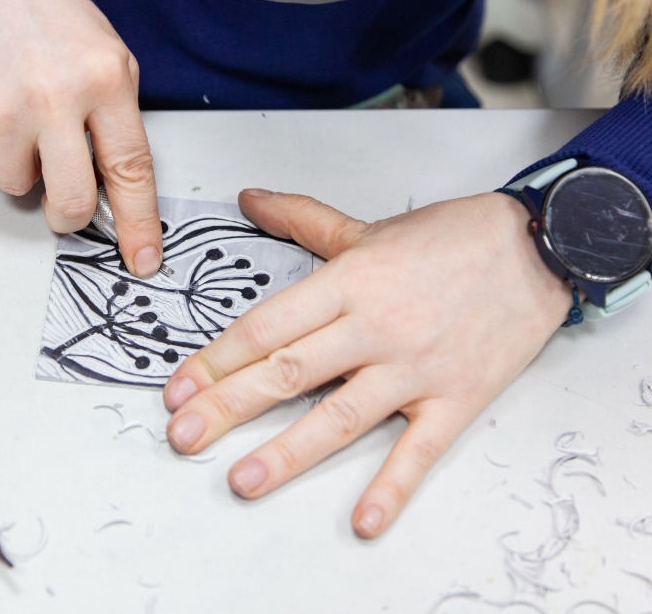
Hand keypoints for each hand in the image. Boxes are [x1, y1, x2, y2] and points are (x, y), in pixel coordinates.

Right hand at [0, 0, 162, 276]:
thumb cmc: (37, 14)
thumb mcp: (101, 50)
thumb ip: (114, 114)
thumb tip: (115, 183)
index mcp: (103, 78)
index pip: (130, 169)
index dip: (138, 223)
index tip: (143, 258)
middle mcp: (55, 98)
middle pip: (72, 200)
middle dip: (68, 216)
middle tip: (62, 206)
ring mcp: (4, 112)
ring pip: (18, 185)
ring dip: (19, 164)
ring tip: (15, 114)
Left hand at [163, 189, 571, 537]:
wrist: (539, 247)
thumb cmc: (451, 238)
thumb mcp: (365, 228)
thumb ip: (300, 218)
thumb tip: (248, 198)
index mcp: (347, 284)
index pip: (266, 328)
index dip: (216, 360)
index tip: (179, 389)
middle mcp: (373, 327)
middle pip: (287, 372)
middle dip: (227, 407)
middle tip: (182, 437)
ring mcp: (413, 367)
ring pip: (340, 415)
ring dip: (287, 452)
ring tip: (242, 480)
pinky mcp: (454, 398)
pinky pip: (418, 449)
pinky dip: (391, 487)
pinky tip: (363, 519)